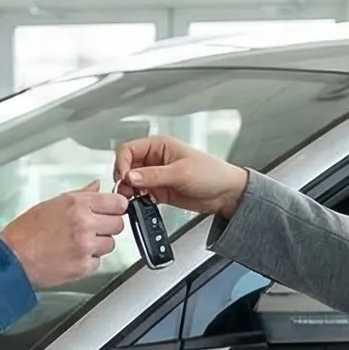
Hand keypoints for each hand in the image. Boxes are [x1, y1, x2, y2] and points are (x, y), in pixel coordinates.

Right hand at [0, 184, 128, 286]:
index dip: (116, 207)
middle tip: (94, 228)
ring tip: (79, 243)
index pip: (117, 203)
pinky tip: (73, 255)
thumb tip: (96, 187)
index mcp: (77, 204)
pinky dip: (89, 261)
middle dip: (108, 226)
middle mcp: (84, 223)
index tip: (113, 210)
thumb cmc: (26, 232)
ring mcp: (85, 246)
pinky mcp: (83, 266)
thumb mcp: (52, 203)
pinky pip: (98, 262)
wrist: (12, 258)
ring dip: (99, 244)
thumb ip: (80, 195)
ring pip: (110, 244)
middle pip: (118, 224)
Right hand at [114, 136, 248, 219]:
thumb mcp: (181, 172)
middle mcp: (155, 159)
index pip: (129, 149)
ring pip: (131, 182)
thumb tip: (131, 177)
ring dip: (129, 191)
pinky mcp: (159, 191)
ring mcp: (156, 176)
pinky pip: (140, 194)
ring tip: (134, 199)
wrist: (226, 194)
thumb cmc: (212, 173)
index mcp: (159, 146)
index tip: (124, 177)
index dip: (122, 163)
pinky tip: (142, 203)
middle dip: (124, 179)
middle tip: (128, 191)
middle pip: (127, 166)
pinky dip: (137, 200)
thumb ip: (154, 176)